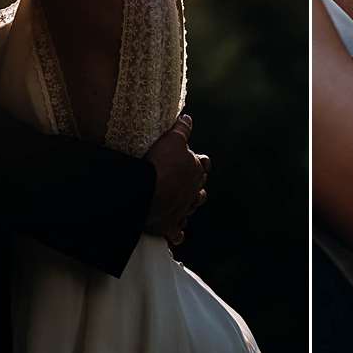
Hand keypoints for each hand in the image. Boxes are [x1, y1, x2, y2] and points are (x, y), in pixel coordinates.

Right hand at [141, 113, 208, 244]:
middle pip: (200, 190)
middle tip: (185, 184)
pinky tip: (175, 234)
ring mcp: (182, 210)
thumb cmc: (161, 163)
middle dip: (195, 188)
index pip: (203, 164)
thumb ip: (182, 129)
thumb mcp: (172, 139)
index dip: (200, 162)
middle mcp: (192, 192)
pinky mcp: (170, 226)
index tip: (195, 161)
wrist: (149, 191)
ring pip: (191, 210)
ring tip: (183, 206)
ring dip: (188, 208)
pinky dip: (177, 234)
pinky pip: (177, 234)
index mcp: (195, 170)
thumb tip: (188, 118)